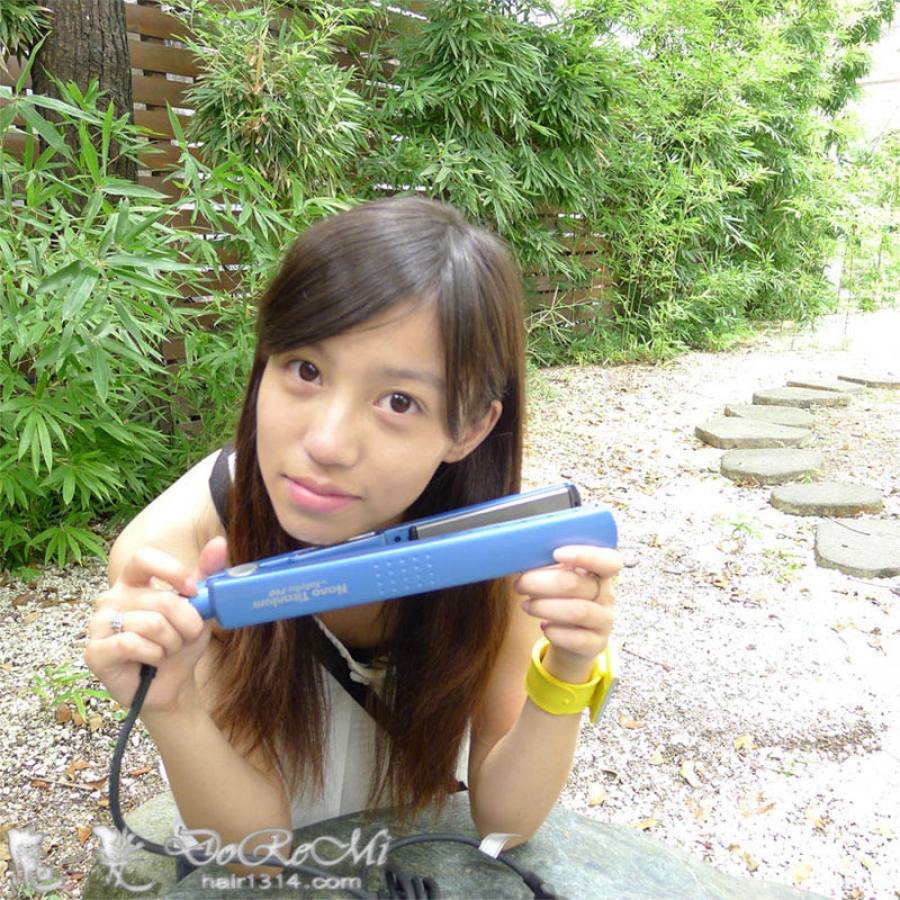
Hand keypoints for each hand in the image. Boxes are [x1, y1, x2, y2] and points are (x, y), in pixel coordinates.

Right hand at [84, 538, 228, 711]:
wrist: (172, 683)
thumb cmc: (181, 641)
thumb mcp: (199, 606)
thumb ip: (206, 574)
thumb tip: (219, 542)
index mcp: (134, 581)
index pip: (145, 558)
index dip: (173, 571)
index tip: (194, 591)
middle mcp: (112, 597)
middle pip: (162, 599)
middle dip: (187, 623)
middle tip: (186, 636)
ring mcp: (99, 624)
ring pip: (152, 624)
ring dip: (172, 642)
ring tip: (168, 649)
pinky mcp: (95, 651)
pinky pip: (133, 644)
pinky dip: (154, 655)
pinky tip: (152, 660)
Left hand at [514, 545, 619, 681]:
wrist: (568, 637)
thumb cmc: (559, 598)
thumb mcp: (556, 577)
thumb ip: (548, 565)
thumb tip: (524, 556)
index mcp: (600, 571)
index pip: (608, 560)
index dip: (586, 555)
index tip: (557, 554)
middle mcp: (607, 595)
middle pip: (577, 584)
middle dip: (541, 583)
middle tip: (520, 585)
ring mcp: (604, 620)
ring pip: (578, 611)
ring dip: (544, 607)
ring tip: (525, 605)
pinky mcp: (597, 644)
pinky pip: (577, 639)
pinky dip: (555, 632)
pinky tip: (544, 627)